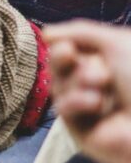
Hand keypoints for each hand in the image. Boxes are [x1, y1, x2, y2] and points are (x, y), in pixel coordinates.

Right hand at [45, 20, 130, 162]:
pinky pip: (63, 108)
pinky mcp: (81, 130)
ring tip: (102, 83)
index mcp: (112, 62)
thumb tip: (46, 33)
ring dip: (78, 80)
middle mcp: (100, 83)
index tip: (66, 45)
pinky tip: (96, 104)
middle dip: (64, 59)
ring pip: (60, 85)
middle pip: (61, 67)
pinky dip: (76, 102)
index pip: (74, 50)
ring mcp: (90, 107)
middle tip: (68, 54)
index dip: (65, 46)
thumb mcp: (116, 43)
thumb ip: (81, 32)